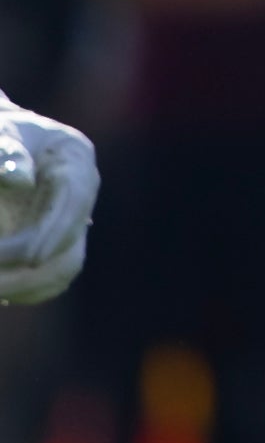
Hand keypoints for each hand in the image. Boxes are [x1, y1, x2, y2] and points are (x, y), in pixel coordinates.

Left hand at [0, 99, 98, 305]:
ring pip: (61, 269)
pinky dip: (20, 288)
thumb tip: (20, 181)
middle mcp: (80, 193)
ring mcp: (68, 220)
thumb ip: (4, 153)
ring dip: (21, 285)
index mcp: (73, 157)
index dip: (55, 231)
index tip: (28, 258)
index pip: (75, 199)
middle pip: (70, 248)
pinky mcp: (53, 241)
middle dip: (26, 270)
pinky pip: (46, 278)